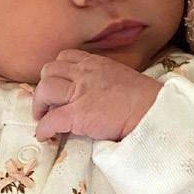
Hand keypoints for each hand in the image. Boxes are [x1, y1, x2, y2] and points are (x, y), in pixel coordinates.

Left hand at [32, 50, 159, 142]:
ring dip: (39, 105)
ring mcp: (80, 93)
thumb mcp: (122, 78)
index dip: (56, 73)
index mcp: (96, 63)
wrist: (153, 113)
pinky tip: (44, 136)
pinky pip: (50, 120)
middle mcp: (84, 73)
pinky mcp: (77, 114)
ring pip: (44, 90)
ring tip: (43, 118)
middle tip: (47, 105)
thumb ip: (103, 81)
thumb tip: (96, 95)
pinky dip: (43, 129)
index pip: (65, 57)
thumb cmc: (144, 100)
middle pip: (49, 70)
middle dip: (44, 88)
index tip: (58, 87)